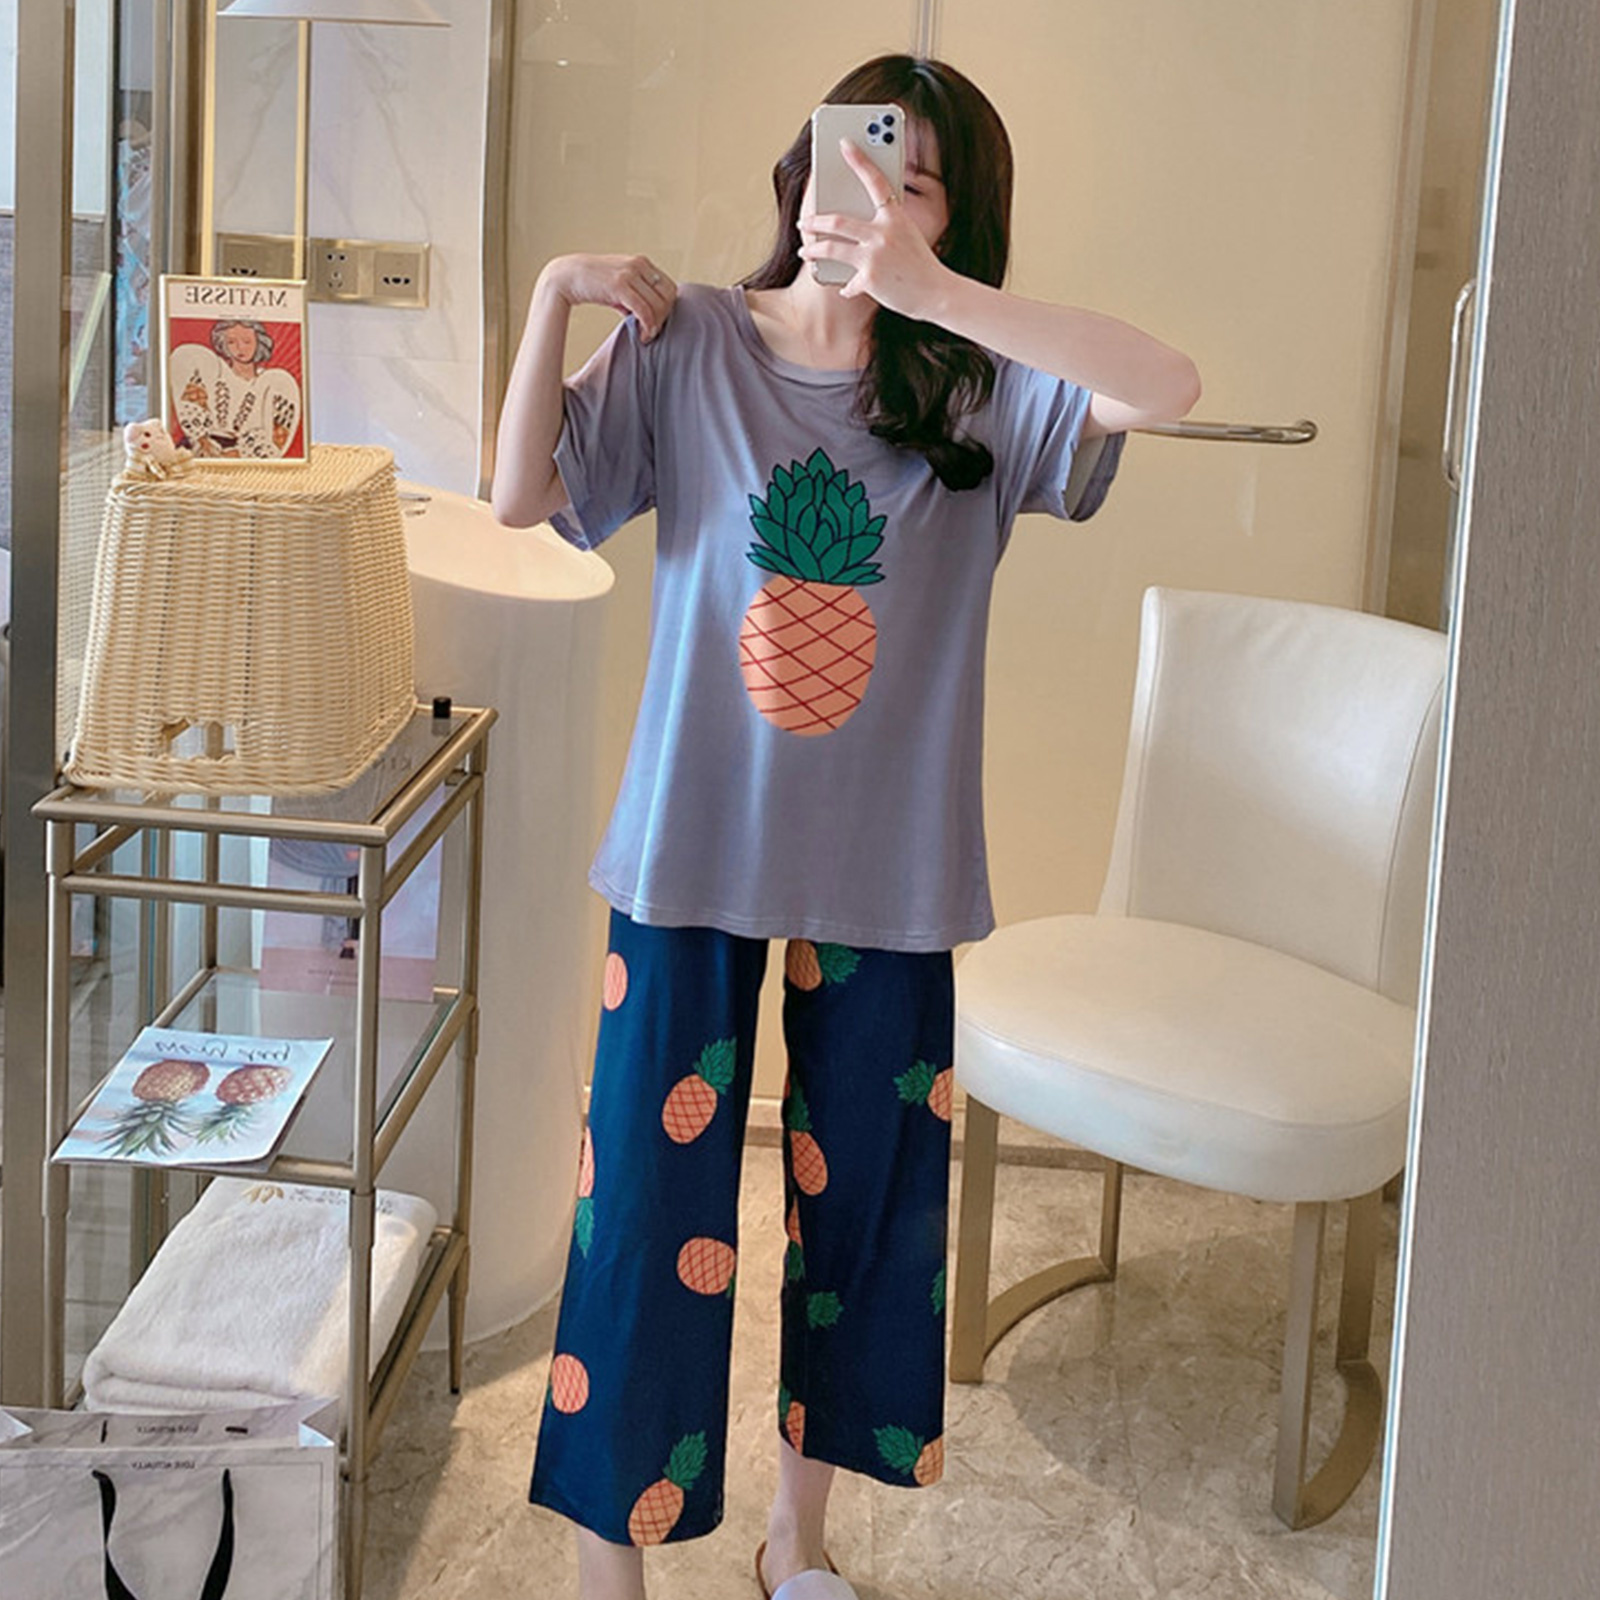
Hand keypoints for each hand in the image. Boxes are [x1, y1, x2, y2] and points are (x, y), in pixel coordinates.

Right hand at [537, 253, 677, 343]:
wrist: (566, 276)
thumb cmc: (593, 284)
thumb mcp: (620, 285)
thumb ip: (637, 295)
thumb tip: (652, 317)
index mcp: (642, 262)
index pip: (669, 287)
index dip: (666, 308)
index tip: (656, 322)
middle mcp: (639, 264)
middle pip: (668, 296)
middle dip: (663, 317)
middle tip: (651, 331)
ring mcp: (629, 273)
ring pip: (658, 305)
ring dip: (655, 325)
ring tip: (645, 334)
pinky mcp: (620, 285)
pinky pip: (644, 310)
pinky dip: (647, 326)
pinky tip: (642, 335)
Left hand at [799, 140, 949, 318]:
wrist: (937, 293)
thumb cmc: (922, 265)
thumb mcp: (908, 236)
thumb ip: (885, 227)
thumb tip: (855, 228)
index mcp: (895, 217)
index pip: (875, 181)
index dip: (859, 160)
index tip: (844, 143)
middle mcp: (883, 232)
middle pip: (838, 220)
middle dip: (815, 221)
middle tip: (803, 222)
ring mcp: (875, 256)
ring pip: (831, 248)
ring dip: (813, 249)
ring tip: (804, 251)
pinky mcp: (870, 279)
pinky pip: (848, 282)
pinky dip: (847, 287)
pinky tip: (845, 288)